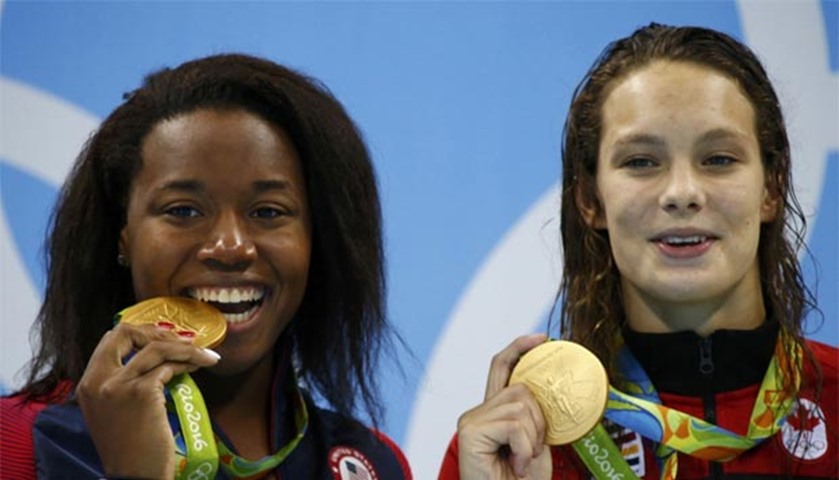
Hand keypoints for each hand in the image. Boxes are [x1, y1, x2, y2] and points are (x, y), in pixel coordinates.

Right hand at [76, 322, 219, 478]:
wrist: (134, 476)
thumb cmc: (130, 447)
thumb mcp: (114, 410)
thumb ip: (122, 383)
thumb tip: (153, 356)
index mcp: (87, 383)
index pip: (110, 340)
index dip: (140, 333)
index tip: (163, 339)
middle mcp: (97, 381)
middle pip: (125, 332)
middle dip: (157, 331)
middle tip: (182, 340)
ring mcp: (118, 385)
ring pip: (155, 347)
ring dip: (186, 348)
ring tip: (204, 355)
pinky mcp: (141, 392)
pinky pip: (169, 366)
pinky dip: (189, 362)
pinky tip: (200, 366)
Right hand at [457, 334, 551, 479]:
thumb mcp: (536, 445)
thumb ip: (534, 418)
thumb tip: (550, 393)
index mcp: (492, 413)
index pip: (501, 367)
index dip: (519, 348)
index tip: (541, 338)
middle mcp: (477, 412)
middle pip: (520, 389)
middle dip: (539, 420)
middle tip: (532, 452)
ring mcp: (472, 419)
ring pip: (521, 406)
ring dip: (532, 438)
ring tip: (523, 462)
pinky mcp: (471, 430)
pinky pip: (515, 424)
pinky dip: (525, 447)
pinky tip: (516, 465)